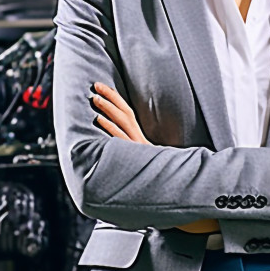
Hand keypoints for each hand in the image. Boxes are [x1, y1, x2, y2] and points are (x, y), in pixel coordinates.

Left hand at [90, 82, 218, 234]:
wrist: (174, 186)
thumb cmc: (157, 175)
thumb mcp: (144, 161)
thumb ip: (133, 152)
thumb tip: (119, 146)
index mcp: (141, 138)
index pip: (128, 113)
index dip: (116, 100)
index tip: (104, 89)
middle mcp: (140, 139)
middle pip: (124, 112)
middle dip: (110, 97)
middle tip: (96, 85)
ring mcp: (137, 146)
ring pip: (122, 122)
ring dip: (107, 109)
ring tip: (95, 99)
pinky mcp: (135, 154)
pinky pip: (120, 138)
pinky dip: (109, 127)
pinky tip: (99, 119)